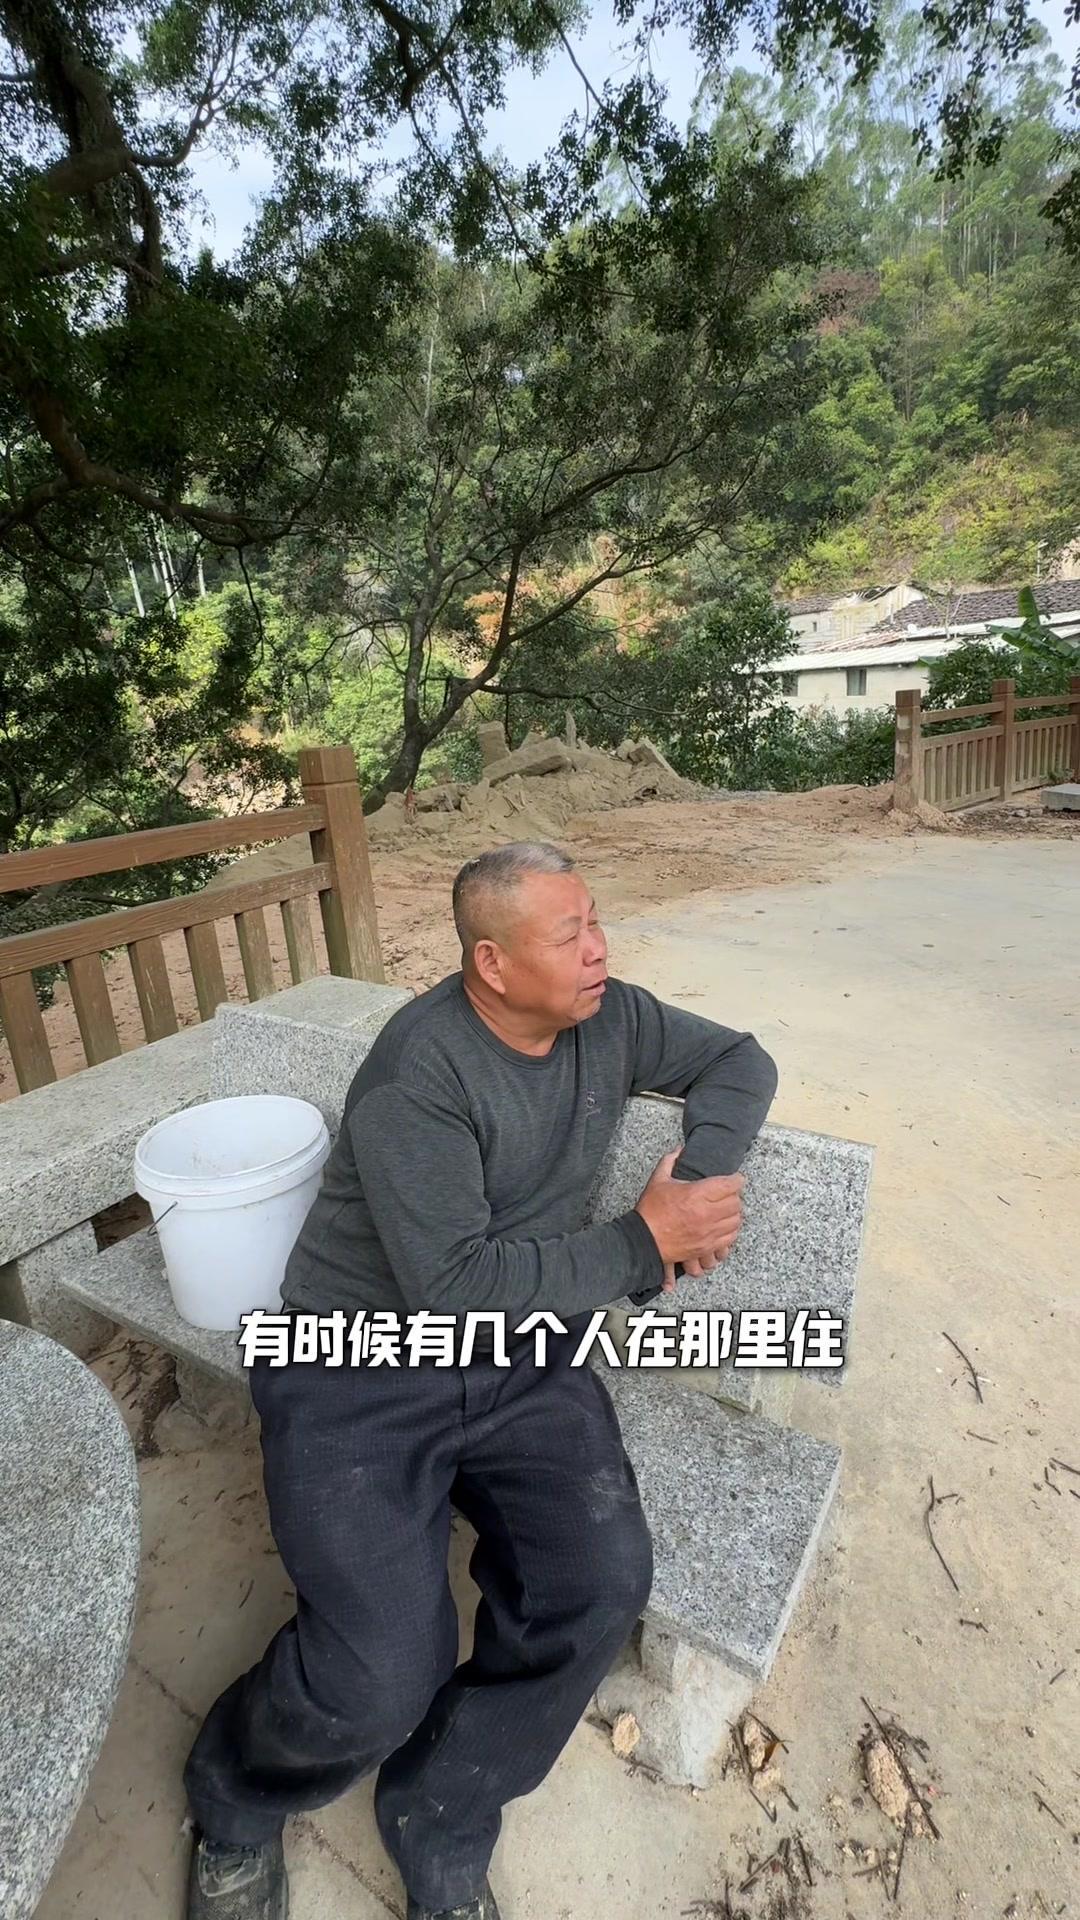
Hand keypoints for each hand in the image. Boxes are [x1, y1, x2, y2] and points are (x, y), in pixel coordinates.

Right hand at [635, 1151, 742, 1268]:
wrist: (643, 1241)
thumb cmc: (650, 1212)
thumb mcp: (658, 1181)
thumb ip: (669, 1161)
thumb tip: (679, 1150)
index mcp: (696, 1194)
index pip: (729, 1184)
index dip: (736, 1179)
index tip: (736, 1178)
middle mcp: (706, 1213)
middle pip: (735, 1202)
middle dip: (734, 1195)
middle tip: (728, 1193)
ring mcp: (708, 1232)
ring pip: (735, 1220)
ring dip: (733, 1213)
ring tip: (726, 1209)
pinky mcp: (707, 1247)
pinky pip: (730, 1238)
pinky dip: (730, 1230)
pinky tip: (723, 1225)